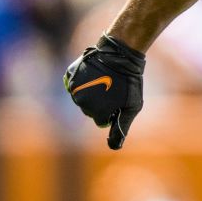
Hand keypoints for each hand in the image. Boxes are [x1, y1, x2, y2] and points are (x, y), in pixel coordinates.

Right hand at [64, 34, 145, 149]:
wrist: (120, 53)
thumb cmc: (129, 81)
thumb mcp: (132, 106)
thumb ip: (121, 128)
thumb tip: (114, 147)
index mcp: (96, 112)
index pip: (100, 121)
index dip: (111, 111)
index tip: (118, 100)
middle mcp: (81, 102)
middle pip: (89, 110)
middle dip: (99, 103)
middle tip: (111, 88)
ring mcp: (74, 88)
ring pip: (81, 98)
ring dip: (90, 92)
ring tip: (103, 80)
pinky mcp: (69, 76)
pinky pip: (74, 84)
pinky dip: (82, 81)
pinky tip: (94, 74)